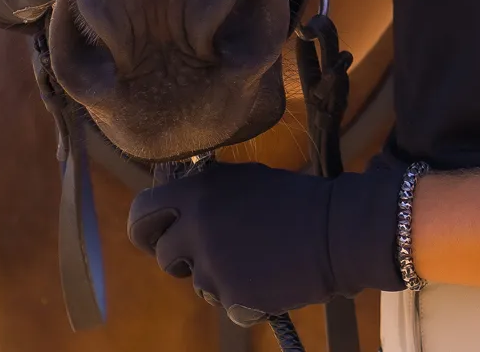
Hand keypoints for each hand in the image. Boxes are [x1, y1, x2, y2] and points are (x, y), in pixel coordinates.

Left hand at [127, 160, 404, 324]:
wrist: (337, 230)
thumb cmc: (295, 199)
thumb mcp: (245, 180)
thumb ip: (208, 191)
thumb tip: (180, 200)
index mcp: (200, 190)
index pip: (142, 210)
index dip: (146, 225)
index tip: (157, 231)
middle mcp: (198, 226)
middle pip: (163, 253)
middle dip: (177, 256)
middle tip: (201, 252)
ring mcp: (213, 264)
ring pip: (197, 280)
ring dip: (217, 274)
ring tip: (256, 256)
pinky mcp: (231, 297)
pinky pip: (225, 300)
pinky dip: (242, 295)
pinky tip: (269, 276)